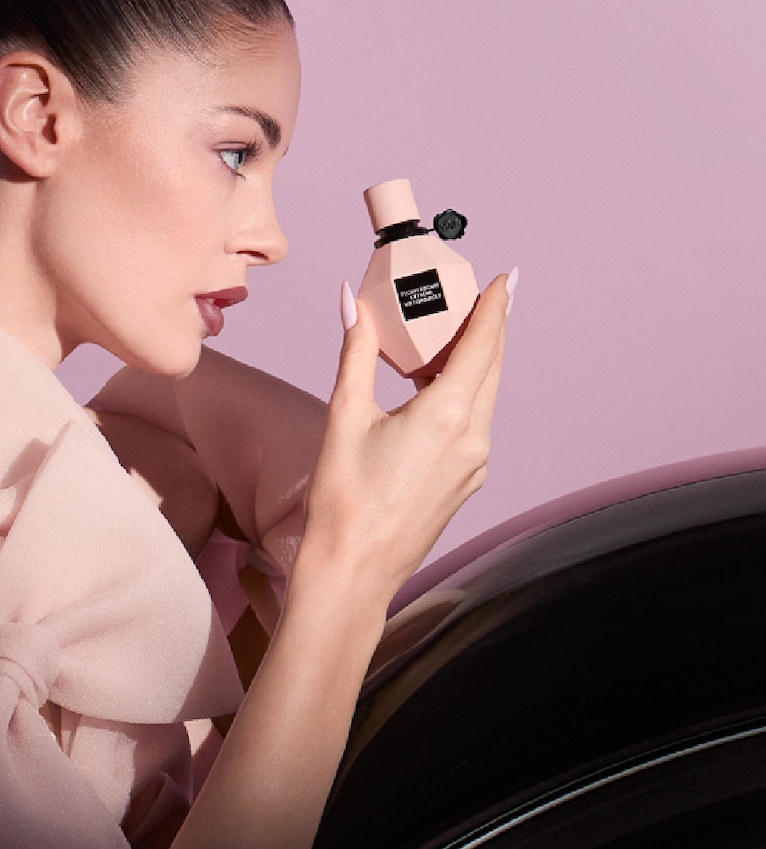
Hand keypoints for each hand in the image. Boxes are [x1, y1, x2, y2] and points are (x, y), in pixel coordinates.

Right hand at [298, 273, 511, 609]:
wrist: (353, 570)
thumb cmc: (343, 500)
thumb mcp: (344, 416)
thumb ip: (355, 353)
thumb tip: (352, 302)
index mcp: (448, 415)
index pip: (484, 344)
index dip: (496, 306)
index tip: (505, 278)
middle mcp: (474, 438)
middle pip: (492, 367)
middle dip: (489, 329)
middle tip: (480, 297)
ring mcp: (475, 464)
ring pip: (485, 397)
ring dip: (474, 363)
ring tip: (452, 338)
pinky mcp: (466, 482)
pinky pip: (474, 425)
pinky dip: (463, 397)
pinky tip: (435, 390)